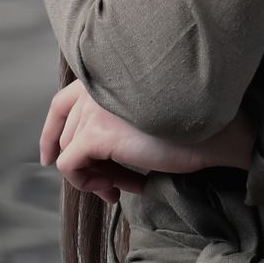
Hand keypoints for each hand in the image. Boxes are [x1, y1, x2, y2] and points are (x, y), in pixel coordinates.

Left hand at [40, 79, 256, 205]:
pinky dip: (90, 183)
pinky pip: (71, 167)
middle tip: (113, 183)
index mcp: (106, 74)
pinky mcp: (96, 133)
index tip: (49, 158)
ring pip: (69, 153)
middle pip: (66, 134)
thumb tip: (89, 155)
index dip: (51, 133)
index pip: (61, 103)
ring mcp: (93, 108)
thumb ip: (113, 120)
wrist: (214, 128)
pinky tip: (120, 188)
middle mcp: (94, 85)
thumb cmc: (190, 123)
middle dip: (87, 164)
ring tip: (123, 186)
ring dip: (95, 175)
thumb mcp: (144, 114)